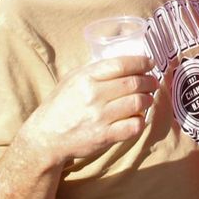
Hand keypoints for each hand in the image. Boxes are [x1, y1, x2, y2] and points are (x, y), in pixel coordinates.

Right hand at [20, 55, 158, 165]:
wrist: (46, 137)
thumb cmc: (60, 105)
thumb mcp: (72, 79)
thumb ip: (95, 70)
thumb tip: (124, 63)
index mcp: (86, 77)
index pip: (121, 64)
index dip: (141, 62)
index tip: (150, 63)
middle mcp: (94, 95)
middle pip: (134, 83)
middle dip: (149, 81)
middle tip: (152, 82)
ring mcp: (100, 117)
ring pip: (138, 103)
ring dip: (147, 100)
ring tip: (146, 99)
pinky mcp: (105, 136)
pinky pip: (134, 126)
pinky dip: (141, 121)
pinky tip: (138, 118)